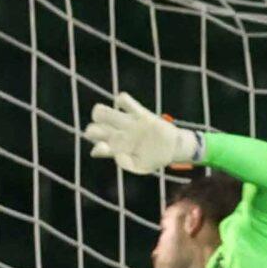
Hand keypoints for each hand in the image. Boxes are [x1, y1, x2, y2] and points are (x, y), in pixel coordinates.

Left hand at [83, 92, 198, 175]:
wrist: (172, 148)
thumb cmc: (154, 159)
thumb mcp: (141, 167)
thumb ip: (127, 164)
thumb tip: (116, 155)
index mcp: (116, 148)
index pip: (97, 144)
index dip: (97, 145)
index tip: (105, 146)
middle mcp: (118, 133)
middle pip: (94, 127)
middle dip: (94, 128)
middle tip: (108, 132)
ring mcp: (127, 122)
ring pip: (103, 112)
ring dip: (102, 112)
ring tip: (116, 118)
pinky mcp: (139, 113)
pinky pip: (125, 101)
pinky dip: (122, 100)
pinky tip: (126, 105)